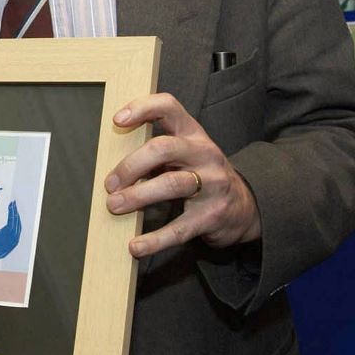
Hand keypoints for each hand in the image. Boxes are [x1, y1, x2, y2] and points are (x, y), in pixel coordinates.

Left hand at [105, 93, 260, 258]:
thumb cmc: (200, 174)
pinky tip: (135, 246)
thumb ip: (155, 151)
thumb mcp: (184, 153)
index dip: (142, 108)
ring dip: (138, 196)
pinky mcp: (212, 216)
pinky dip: (154, 239)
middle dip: (131, 165)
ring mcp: (212, 184)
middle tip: (109, 184)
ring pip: (172, 184)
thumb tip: (110, 164)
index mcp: (193, 133)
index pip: (169, 107)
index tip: (116, 121)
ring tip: (114, 205)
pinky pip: (180, 228)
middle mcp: (205, 153)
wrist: (245, 207)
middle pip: (163, 148)